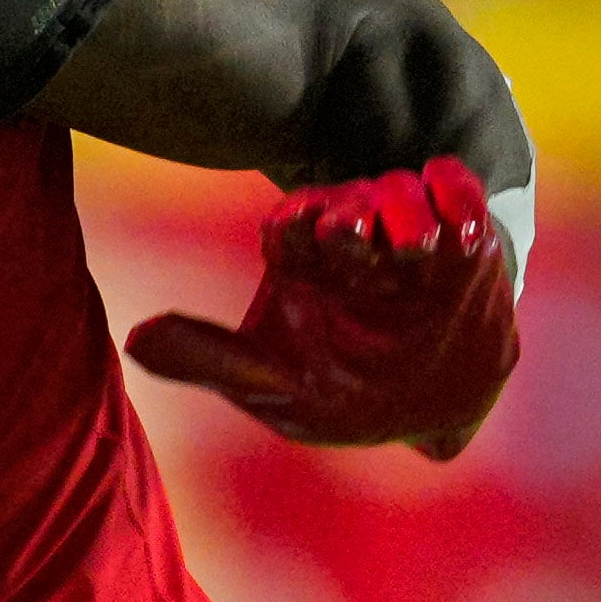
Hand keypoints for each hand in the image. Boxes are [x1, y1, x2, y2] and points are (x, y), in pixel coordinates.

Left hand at [127, 157, 519, 457]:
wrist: (430, 411)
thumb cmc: (341, 395)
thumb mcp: (276, 387)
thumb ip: (210, 359)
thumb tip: (135, 339)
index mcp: (302, 263)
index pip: (291, 223)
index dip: (297, 224)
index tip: (305, 235)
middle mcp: (353, 241)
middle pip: (348, 200)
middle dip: (354, 210)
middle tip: (357, 233)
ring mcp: (410, 237)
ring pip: (401, 190)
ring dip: (406, 209)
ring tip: (415, 248)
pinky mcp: (465, 240)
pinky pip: (458, 192)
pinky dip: (458, 198)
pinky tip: (459, 238)